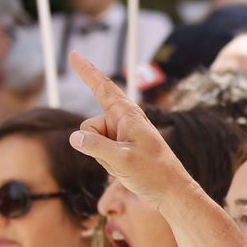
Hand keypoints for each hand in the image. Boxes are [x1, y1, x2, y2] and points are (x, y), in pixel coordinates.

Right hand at [67, 52, 193, 209]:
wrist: (172, 193)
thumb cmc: (154, 174)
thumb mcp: (121, 160)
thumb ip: (95, 147)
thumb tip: (74, 138)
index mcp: (129, 115)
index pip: (103, 87)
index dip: (87, 71)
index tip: (74, 54)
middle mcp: (125, 121)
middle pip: (88, 127)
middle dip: (95, 145)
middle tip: (123, 159)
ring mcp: (122, 135)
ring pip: (91, 142)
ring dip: (103, 158)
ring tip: (128, 166)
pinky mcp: (121, 148)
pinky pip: (99, 153)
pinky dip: (107, 164)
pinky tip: (126, 171)